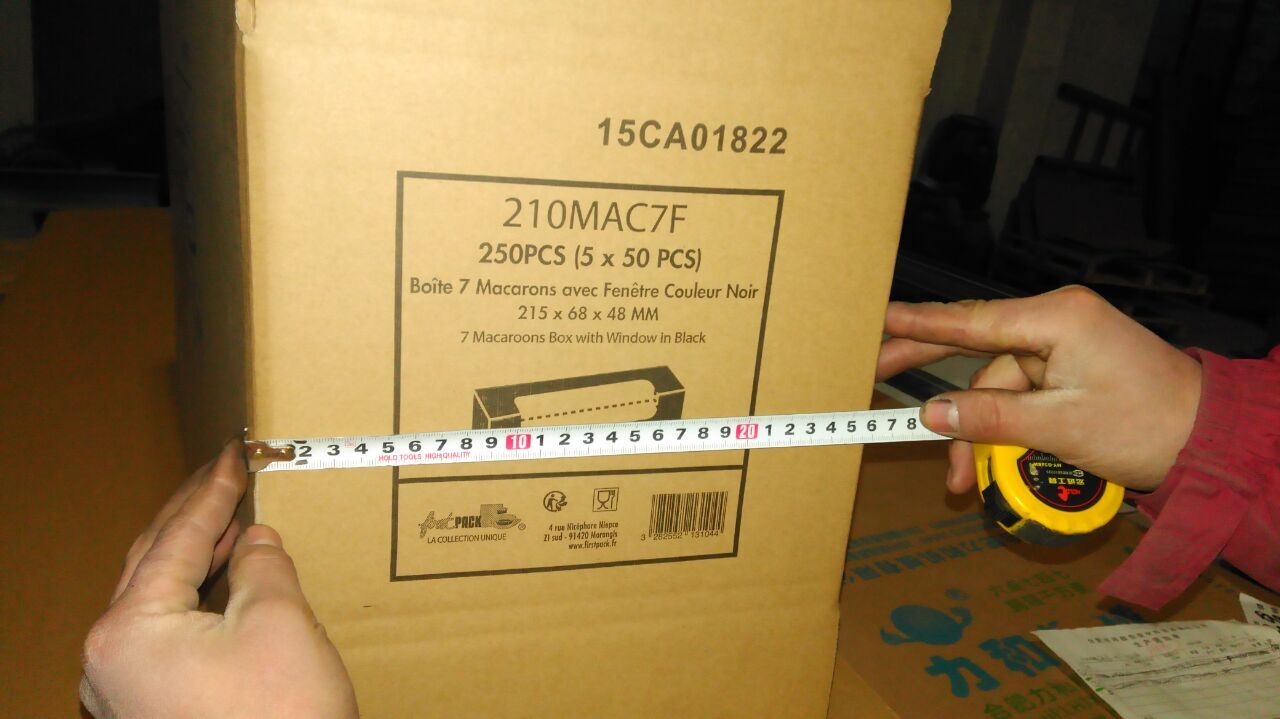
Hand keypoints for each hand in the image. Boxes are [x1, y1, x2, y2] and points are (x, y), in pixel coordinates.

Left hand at [80, 440, 357, 717]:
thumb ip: (262, 566)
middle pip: (152, 565)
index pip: (176, 538)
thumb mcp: (279, 623)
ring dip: (195, 559)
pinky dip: (196, 603)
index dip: (212, 491)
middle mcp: (108, 661)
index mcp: (128, 629)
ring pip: (157, 603)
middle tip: (224, 475)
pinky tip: (228, 587)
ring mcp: (124, 694)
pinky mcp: (150, 715)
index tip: (233, 453)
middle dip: (193, 517)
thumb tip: (254, 539)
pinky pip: (166, 638)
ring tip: (231, 522)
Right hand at [876, 286, 1201, 493]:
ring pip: (993, 386)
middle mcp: (1055, 323)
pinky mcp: (1066, 370)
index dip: (919, 323)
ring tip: (959, 479)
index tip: (877, 318)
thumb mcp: (1060, 427)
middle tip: (873, 374)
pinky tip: (984, 463)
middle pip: (973, 344)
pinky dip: (1000, 429)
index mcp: (1057, 319)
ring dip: (974, 431)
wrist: (1209, 441)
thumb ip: (991, 418)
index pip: (972, 320)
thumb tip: (933, 414)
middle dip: (925, 366)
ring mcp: (1061, 346)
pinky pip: (1016, 396)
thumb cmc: (1149, 425)